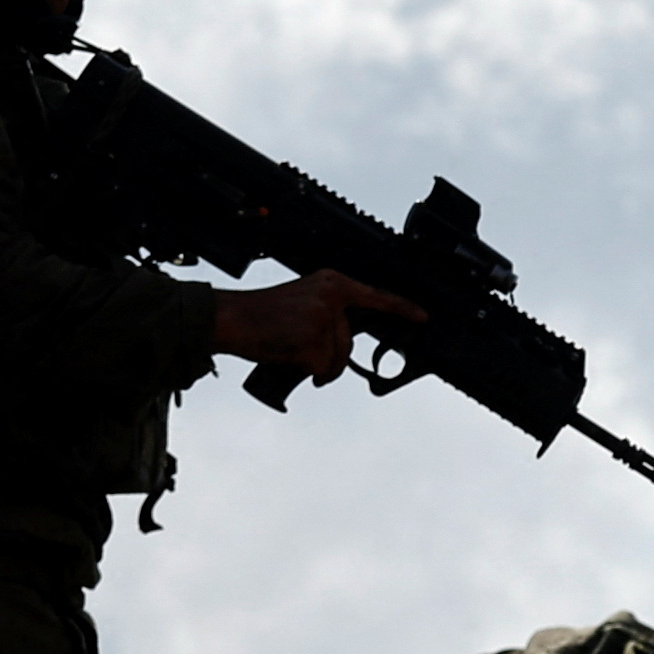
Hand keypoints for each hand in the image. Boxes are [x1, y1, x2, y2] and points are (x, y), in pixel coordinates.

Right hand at [210, 271, 406, 390]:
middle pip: (349, 344)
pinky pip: (321, 368)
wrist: (230, 317)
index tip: (423, 317)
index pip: (375, 295)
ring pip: (336, 359)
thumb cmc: (262, 316)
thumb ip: (330, 313)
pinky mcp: (313, 337)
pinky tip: (286, 355)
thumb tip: (347, 343)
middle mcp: (332, 295)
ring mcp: (324, 315)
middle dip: (330, 359)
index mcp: (332, 282)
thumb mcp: (303, 303)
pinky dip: (306, 371)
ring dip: (317, 366)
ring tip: (289, 349)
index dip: (402, 308)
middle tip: (297, 348)